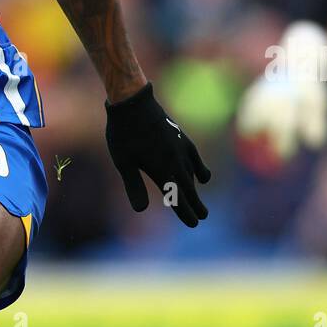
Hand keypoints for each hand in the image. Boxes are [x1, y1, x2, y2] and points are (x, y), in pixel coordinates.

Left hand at [105, 82, 210, 227]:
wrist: (133, 102)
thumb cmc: (123, 134)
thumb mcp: (124, 163)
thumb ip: (133, 186)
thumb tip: (140, 210)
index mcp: (161, 170)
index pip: (177, 197)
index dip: (185, 212)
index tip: (194, 223)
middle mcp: (175, 161)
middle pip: (188, 188)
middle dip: (195, 204)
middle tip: (202, 217)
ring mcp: (181, 148)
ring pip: (192, 174)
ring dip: (195, 189)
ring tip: (199, 202)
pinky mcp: (181, 137)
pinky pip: (194, 157)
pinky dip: (199, 169)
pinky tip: (203, 176)